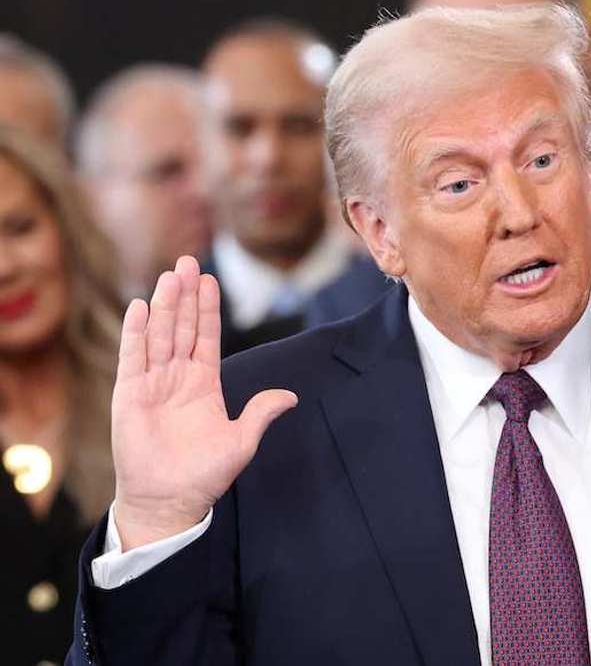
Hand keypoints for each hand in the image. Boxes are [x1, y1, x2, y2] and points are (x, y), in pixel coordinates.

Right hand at [111, 256, 296, 549]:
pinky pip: (133, 358)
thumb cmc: (204, 474)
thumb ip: (261, 413)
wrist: (169, 500)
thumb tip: (290, 396)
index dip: (207, 308)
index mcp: (204, 384)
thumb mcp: (241, 440)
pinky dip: (136, 332)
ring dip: (164, 305)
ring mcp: (152, 384)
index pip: (206, 336)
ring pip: (159, 335)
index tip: (209, 279)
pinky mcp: (129, 395)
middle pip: (181, 327)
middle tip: (187, 261)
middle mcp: (177, 378)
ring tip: (169, 275)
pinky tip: (140, 307)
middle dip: (185, 295)